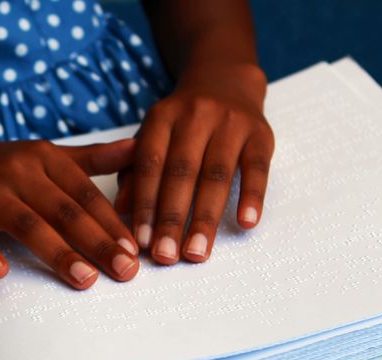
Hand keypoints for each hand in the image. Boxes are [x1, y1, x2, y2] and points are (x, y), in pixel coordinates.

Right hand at [0, 139, 140, 289]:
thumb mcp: (44, 157)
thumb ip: (91, 159)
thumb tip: (138, 148)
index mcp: (43, 158)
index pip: (85, 193)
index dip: (112, 222)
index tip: (135, 249)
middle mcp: (18, 172)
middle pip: (64, 211)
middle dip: (98, 242)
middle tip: (125, 270)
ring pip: (28, 225)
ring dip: (58, 253)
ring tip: (85, 279)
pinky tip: (0, 272)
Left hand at [116, 62, 274, 263]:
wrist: (225, 82)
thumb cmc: (181, 125)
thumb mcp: (152, 138)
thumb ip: (135, 172)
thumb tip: (120, 210)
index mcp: (162, 118)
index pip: (151, 165)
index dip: (145, 204)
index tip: (140, 242)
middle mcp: (195, 116)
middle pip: (182, 173)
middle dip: (171, 218)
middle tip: (165, 256)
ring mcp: (230, 123)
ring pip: (216, 175)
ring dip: (205, 217)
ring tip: (196, 252)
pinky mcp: (261, 134)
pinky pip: (257, 168)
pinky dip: (253, 196)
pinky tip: (246, 224)